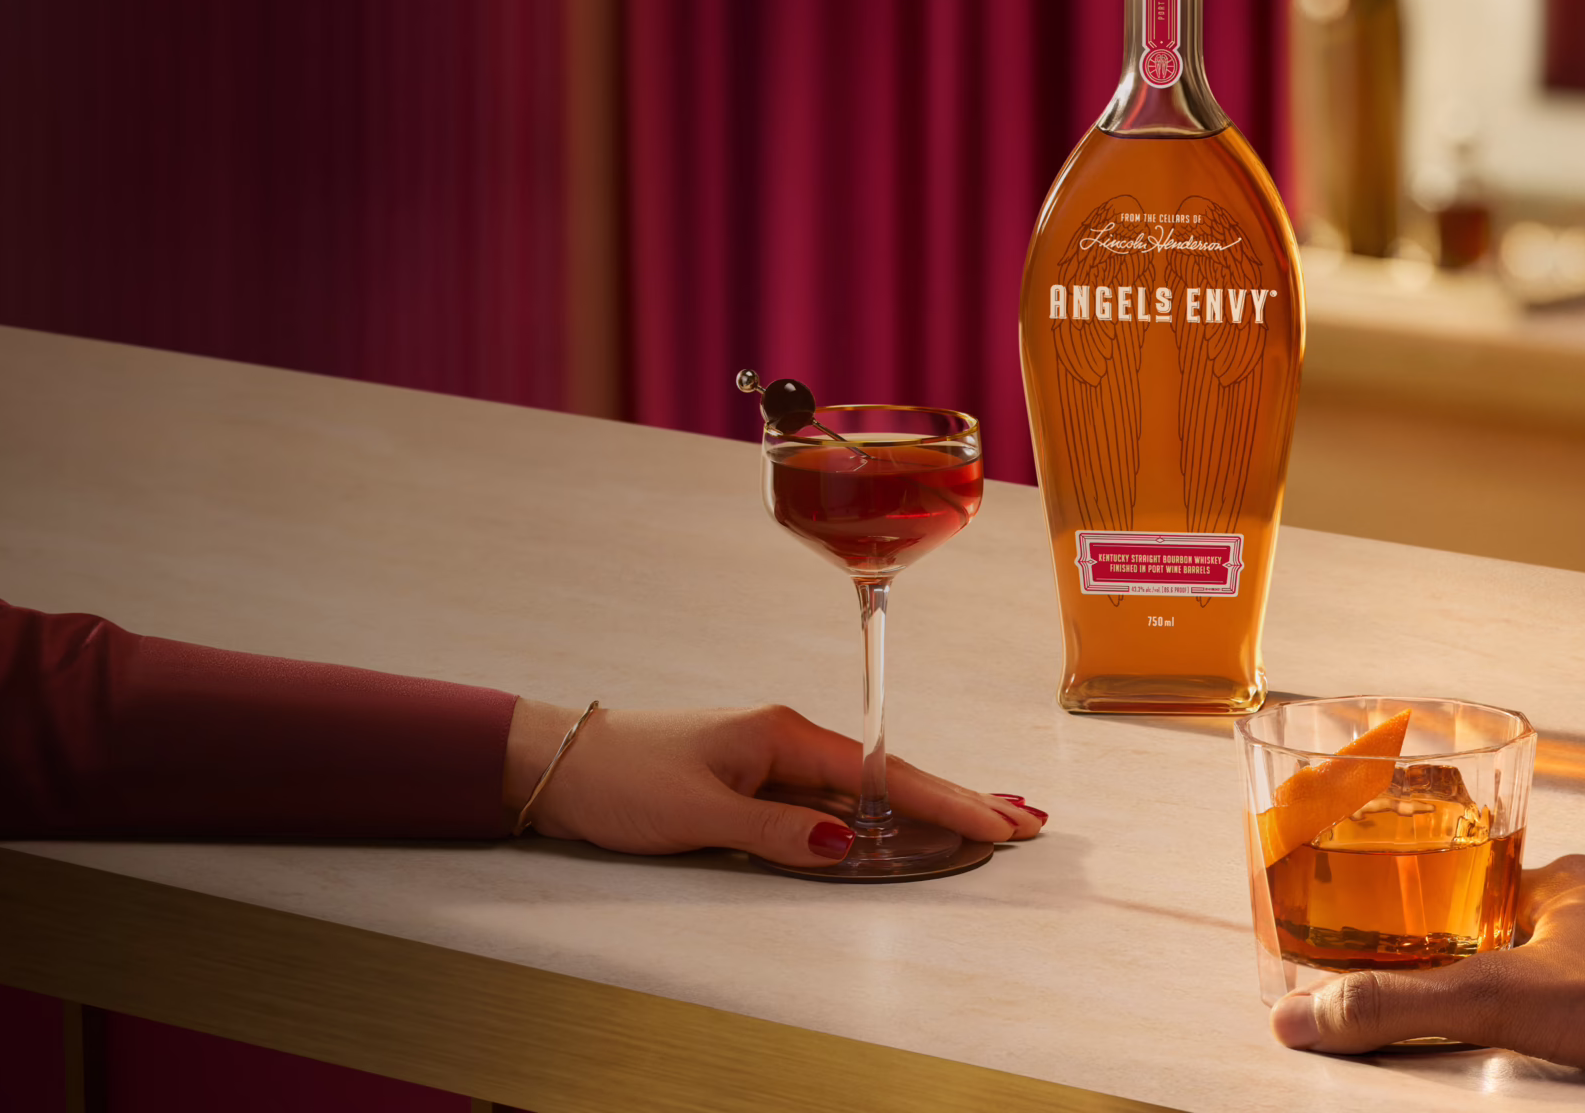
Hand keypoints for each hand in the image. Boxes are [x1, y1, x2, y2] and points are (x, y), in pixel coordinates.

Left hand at [502, 699, 1044, 864]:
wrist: (559, 762)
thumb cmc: (619, 779)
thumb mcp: (697, 815)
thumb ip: (776, 832)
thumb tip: (846, 847)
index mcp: (783, 736)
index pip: (885, 776)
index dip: (948, 801)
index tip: (1001, 821)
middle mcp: (787, 741)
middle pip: (891, 778)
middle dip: (959, 798)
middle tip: (1024, 820)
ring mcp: (774, 759)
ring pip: (866, 790)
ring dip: (927, 805)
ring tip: (987, 818)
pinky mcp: (757, 779)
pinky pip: (834, 799)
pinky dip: (879, 812)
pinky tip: (905, 823)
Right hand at [1271, 854, 1584, 1073]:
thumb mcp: (1497, 1003)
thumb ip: (1399, 1008)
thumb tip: (1303, 1017)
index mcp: (1559, 882)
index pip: (1486, 884)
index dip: (1454, 911)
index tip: (1431, 939)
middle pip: (1550, 912)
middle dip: (1522, 946)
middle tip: (1500, 990)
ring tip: (1572, 1013)